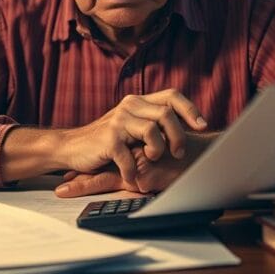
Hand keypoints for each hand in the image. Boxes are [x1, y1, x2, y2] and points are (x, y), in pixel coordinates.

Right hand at [56, 89, 207, 183]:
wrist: (72, 147)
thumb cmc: (108, 141)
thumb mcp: (132, 127)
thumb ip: (154, 124)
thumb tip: (188, 132)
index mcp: (139, 102)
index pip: (172, 96)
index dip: (190, 110)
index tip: (203, 126)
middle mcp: (130, 106)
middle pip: (166, 114)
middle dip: (178, 136)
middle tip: (179, 154)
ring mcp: (118, 121)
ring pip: (151, 130)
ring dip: (158, 150)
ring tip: (153, 159)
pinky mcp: (107, 139)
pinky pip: (130, 156)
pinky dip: (134, 170)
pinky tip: (133, 177)